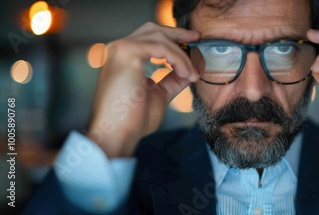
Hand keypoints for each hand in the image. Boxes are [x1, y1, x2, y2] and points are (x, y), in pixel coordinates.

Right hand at [86, 22, 199, 156]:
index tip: (192, 43)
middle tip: (197, 39)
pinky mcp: (127, 53)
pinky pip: (161, 48)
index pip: (149, 38)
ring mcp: (121, 49)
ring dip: (181, 55)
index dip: (172, 38)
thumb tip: (189, 70)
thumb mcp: (160, 93)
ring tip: (192, 74)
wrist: (118, 133)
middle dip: (178, 34)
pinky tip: (186, 73)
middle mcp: (118, 49)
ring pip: (160, 39)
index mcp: (123, 58)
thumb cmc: (133, 119)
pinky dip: (177, 59)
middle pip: (153, 30)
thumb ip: (172, 79)